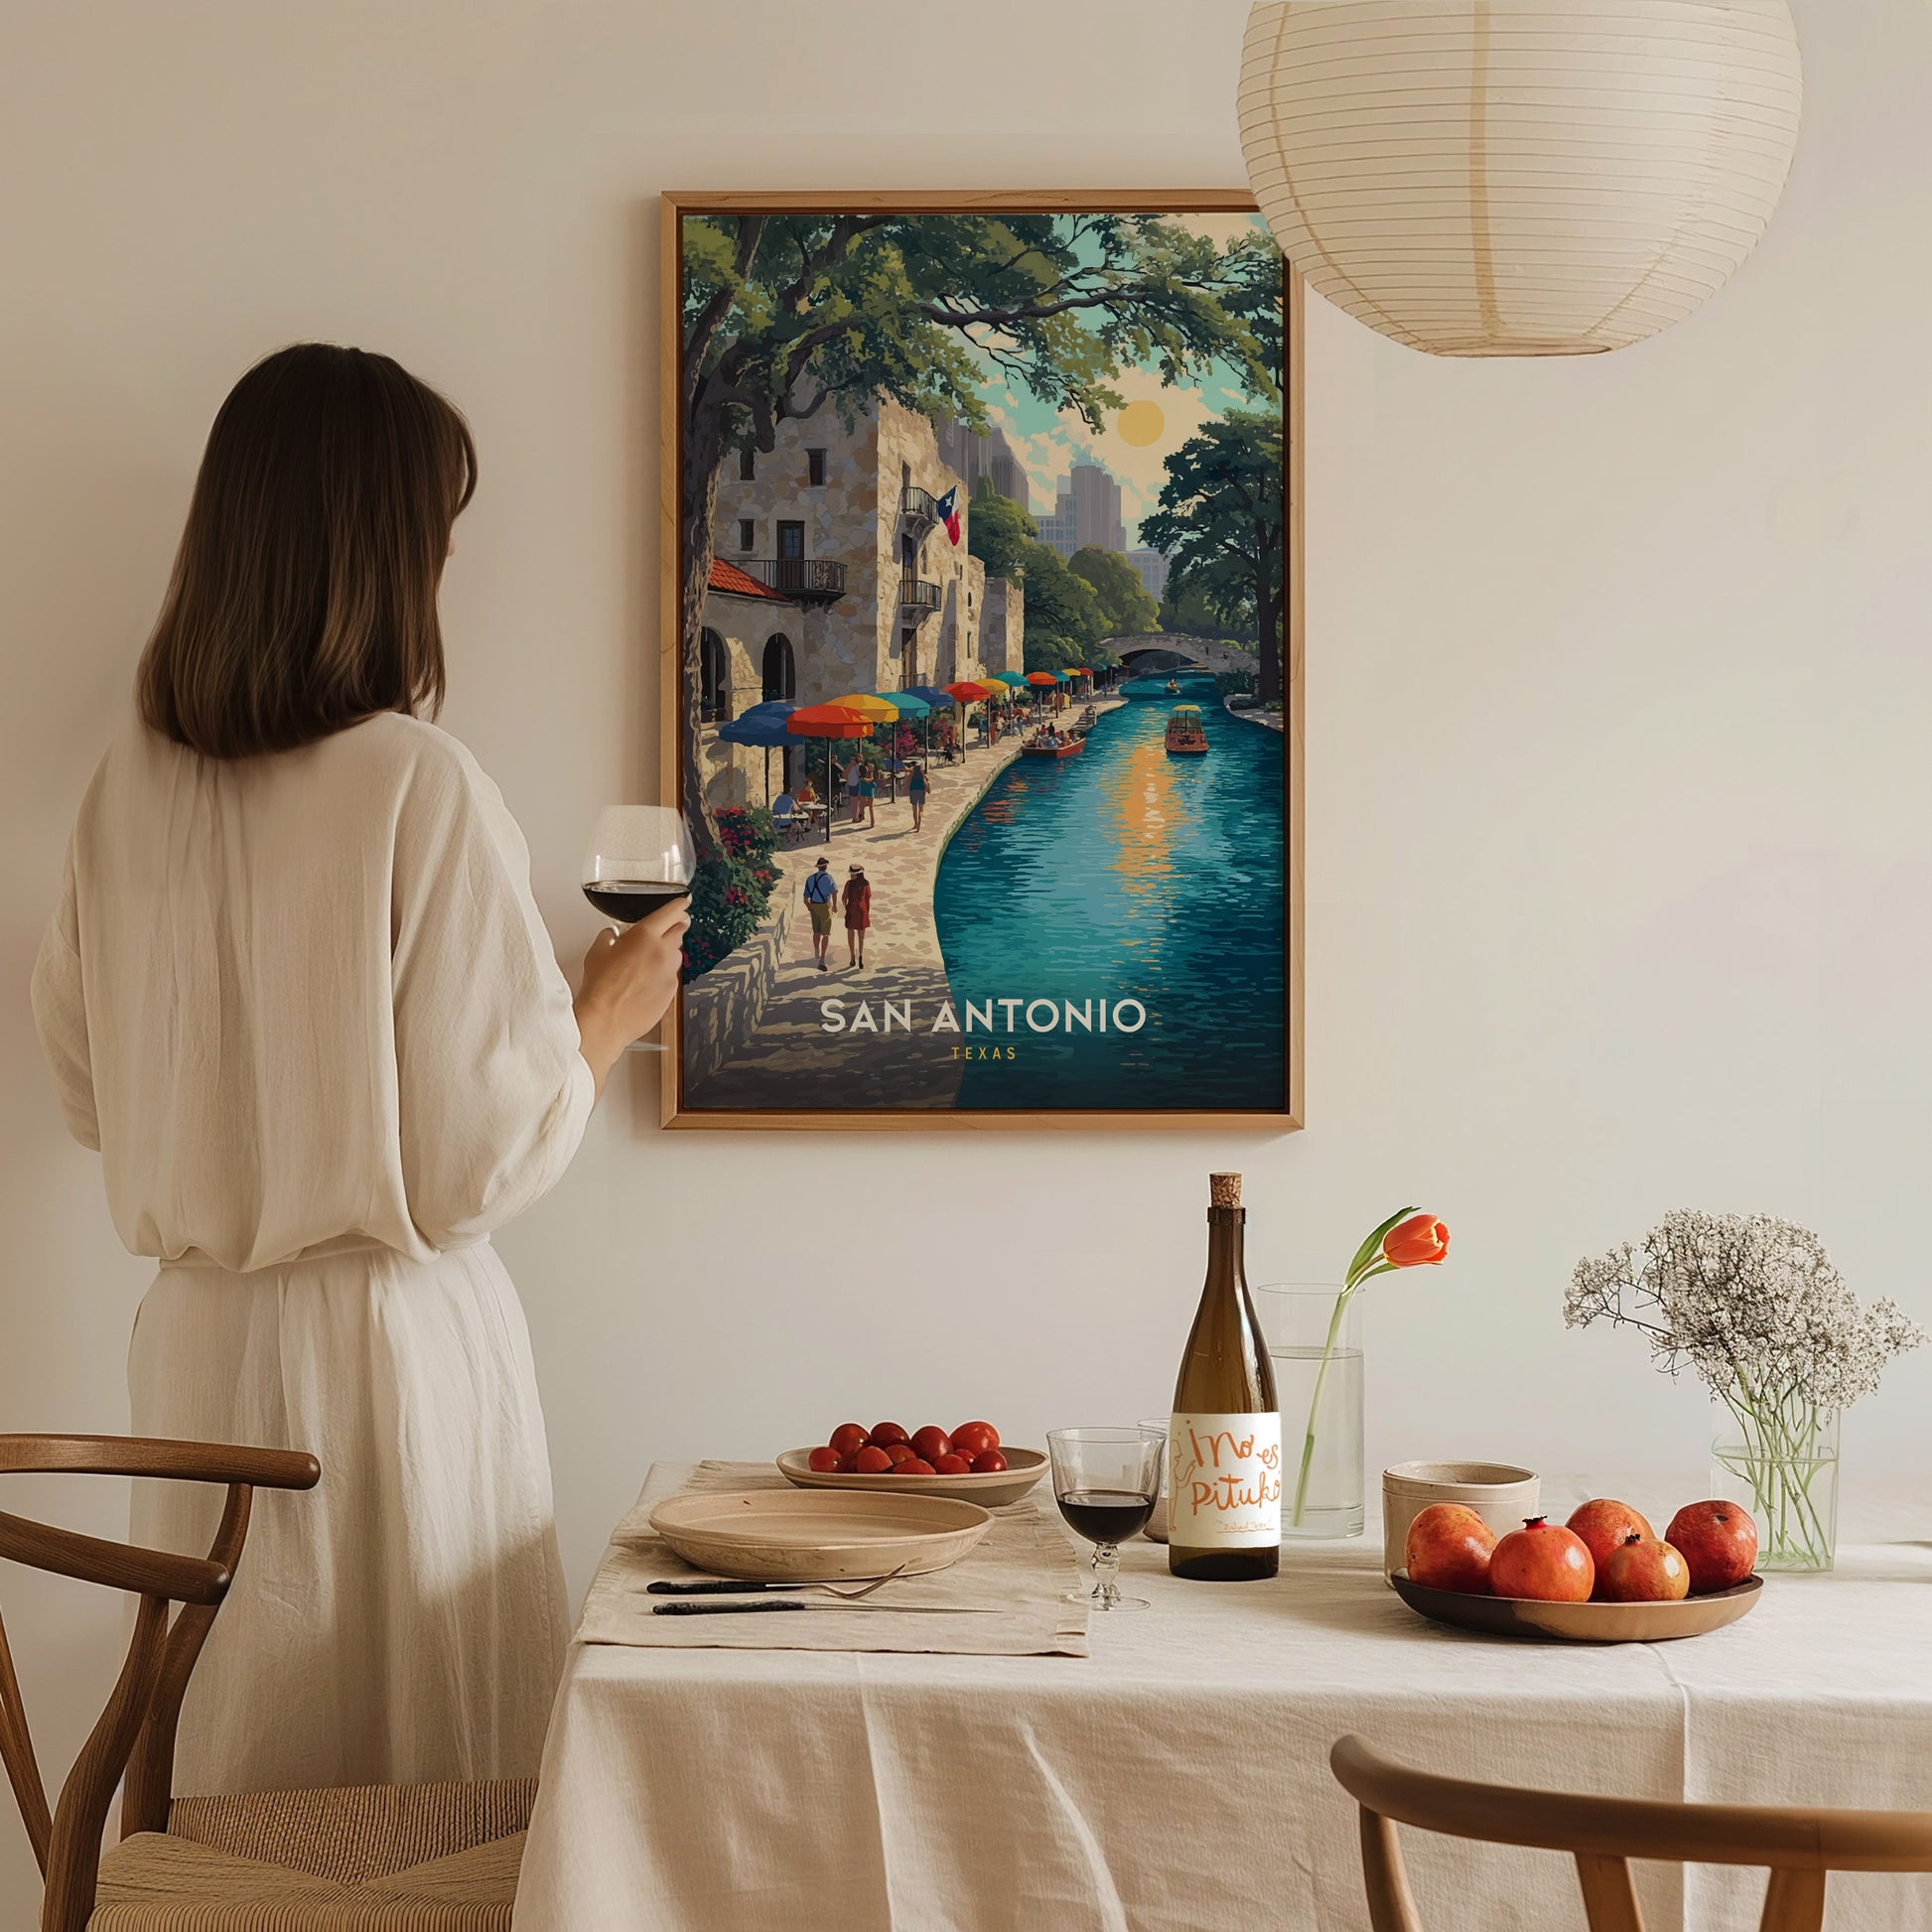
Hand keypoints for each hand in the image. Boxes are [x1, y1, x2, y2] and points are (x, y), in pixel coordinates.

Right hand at [574, 896, 690, 1094]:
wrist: (605, 1019)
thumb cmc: (600, 987)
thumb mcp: (597, 952)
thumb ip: (608, 937)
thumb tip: (611, 935)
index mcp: (645, 935)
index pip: (670, 912)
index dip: (678, 905)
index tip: (683, 903)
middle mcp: (662, 952)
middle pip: (679, 932)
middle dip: (675, 927)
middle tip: (670, 928)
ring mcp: (670, 973)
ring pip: (676, 956)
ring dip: (668, 953)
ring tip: (649, 961)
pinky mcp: (671, 992)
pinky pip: (672, 977)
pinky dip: (664, 975)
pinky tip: (647, 982)